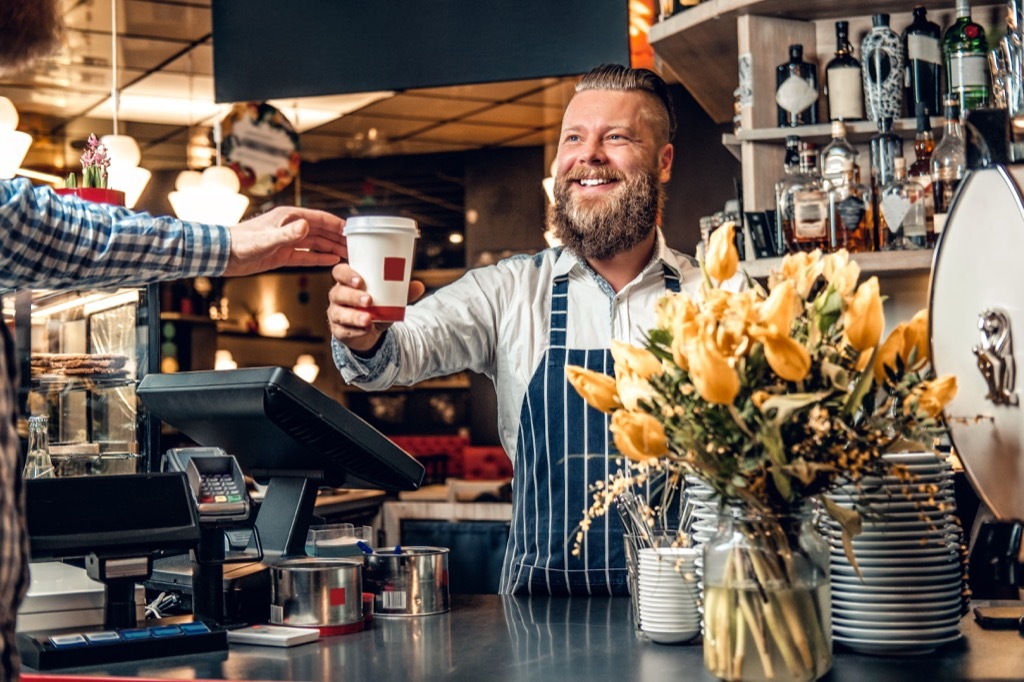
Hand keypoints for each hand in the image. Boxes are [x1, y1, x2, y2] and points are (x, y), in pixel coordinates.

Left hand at [223, 206, 346, 276]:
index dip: (338, 224)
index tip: (354, 231)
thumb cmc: (241, 243)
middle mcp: (291, 227)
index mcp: (290, 217)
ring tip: (350, 254)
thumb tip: (307, 227)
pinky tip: (332, 260)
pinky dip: (320, 257)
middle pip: (322, 231)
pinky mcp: (283, 254)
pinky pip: (307, 255)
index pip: (321, 218)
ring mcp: (288, 241)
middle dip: (340, 238)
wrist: (223, 255)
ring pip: (317, 243)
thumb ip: (287, 234)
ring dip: (333, 248)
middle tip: (358, 246)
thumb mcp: (267, 239)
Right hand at [327, 262, 424, 351]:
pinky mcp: (338, 330)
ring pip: (339, 313)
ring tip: (369, 319)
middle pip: (338, 293)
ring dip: (354, 316)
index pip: (339, 272)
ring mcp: (336, 314)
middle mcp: (338, 296)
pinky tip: (367, 330)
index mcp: (347, 282)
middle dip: (353, 296)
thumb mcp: (389, 298)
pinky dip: (356, 331)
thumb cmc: (376, 306)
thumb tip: (419, 286)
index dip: (346, 275)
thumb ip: (402, 292)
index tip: (360, 280)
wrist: (370, 330)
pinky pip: (344, 330)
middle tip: (369, 300)